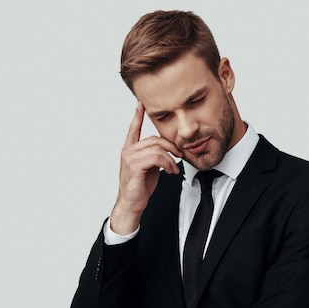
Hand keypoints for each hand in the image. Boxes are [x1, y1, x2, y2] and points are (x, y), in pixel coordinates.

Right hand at [110, 102, 182, 234]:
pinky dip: (168, 164)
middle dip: (171, 146)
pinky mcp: (135, 166)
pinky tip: (170, 171)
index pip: (133, 129)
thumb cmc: (140, 187)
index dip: (137, 116)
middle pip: (155, 139)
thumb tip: (167, 151)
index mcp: (130, 149)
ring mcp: (130, 158)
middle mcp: (128, 151)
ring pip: (157, 149)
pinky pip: (156, 158)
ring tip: (174, 168)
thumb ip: (154, 155)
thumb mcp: (149, 167)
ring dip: (171, 158)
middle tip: (179, 155)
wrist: (132, 203)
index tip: (141, 104)